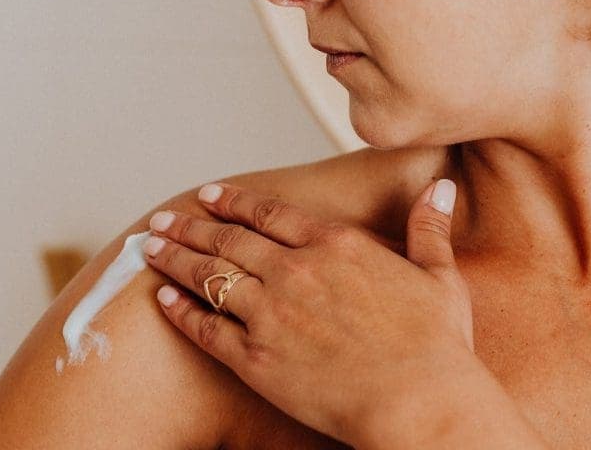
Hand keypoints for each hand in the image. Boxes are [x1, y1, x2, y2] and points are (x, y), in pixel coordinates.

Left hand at [139, 178, 481, 445]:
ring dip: (176, 260)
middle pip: (229, 240)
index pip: (270, 213)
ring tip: (150, 248)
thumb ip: (429, 230)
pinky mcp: (256, 358)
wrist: (417, 401)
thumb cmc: (436, 345)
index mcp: (336, 245)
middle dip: (190, 226)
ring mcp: (270, 314)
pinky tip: (164, 300)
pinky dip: (182, 312)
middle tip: (164, 219)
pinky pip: (207, 329)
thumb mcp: (440, 277)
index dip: (233, 201)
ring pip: (210, 277)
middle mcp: (295, 271)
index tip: (208, 194)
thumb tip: (440, 190)